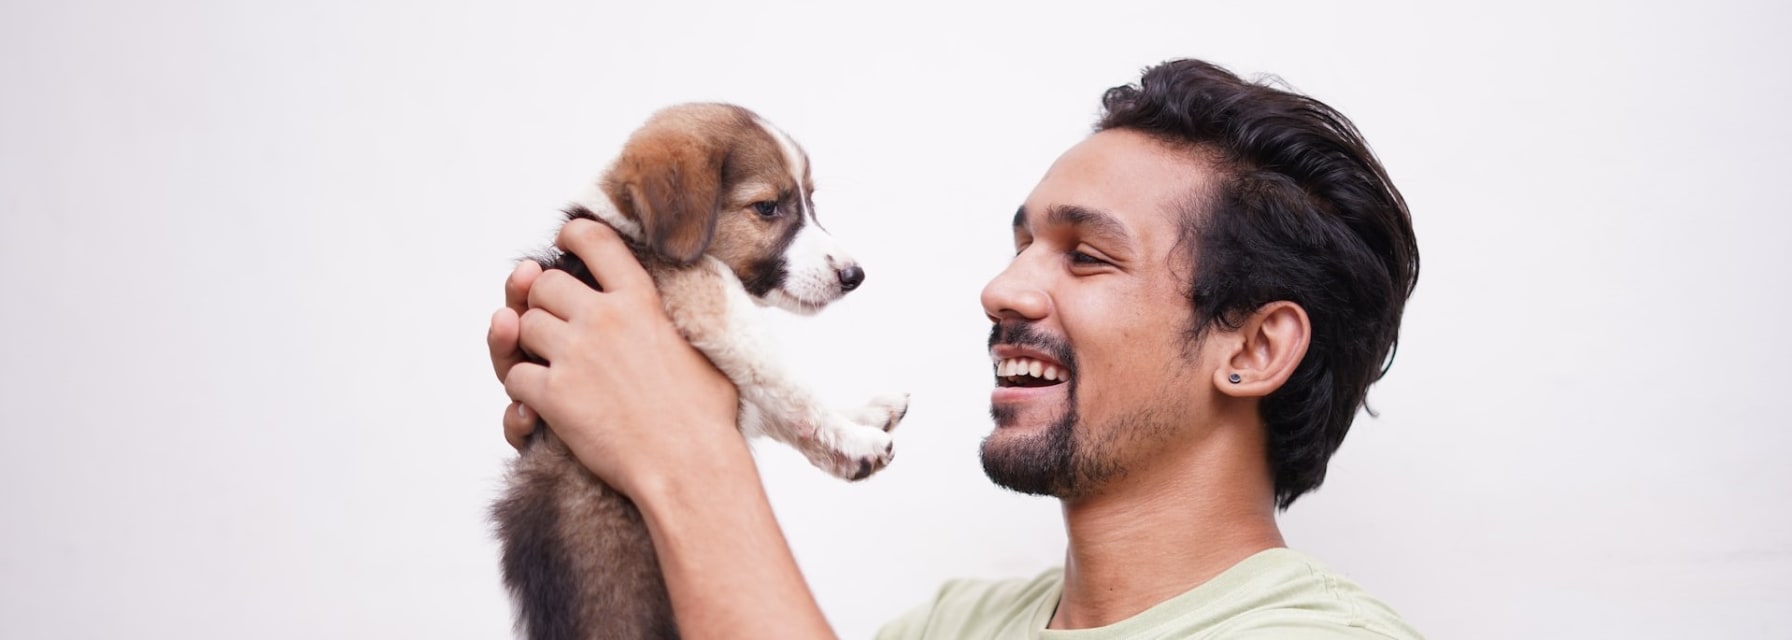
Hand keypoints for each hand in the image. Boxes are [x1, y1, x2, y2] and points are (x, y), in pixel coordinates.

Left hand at [498, 219, 741, 498]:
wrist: (689, 465)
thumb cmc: (706, 418)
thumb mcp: (703, 350)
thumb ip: (677, 323)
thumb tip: (675, 315)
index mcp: (640, 301)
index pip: (594, 241)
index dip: (571, 237)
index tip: (562, 246)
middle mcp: (602, 319)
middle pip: (543, 286)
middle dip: (541, 302)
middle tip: (552, 324)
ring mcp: (574, 355)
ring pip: (521, 328)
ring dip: (527, 347)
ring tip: (548, 366)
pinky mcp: (553, 396)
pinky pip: (514, 377)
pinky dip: (521, 391)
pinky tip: (540, 404)